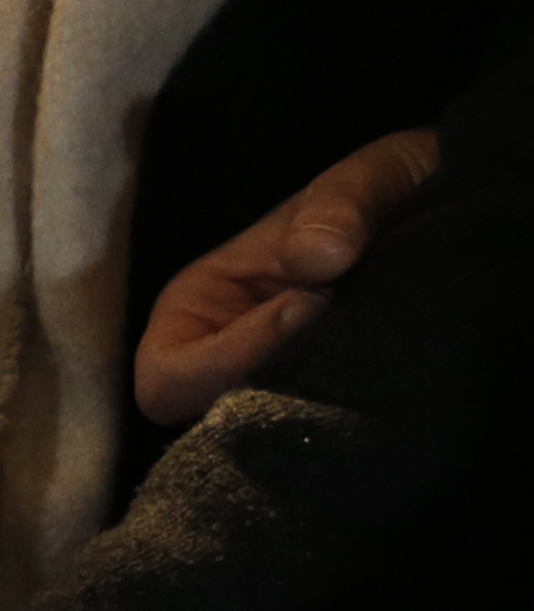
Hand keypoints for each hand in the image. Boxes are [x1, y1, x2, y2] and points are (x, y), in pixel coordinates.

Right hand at [136, 128, 440, 424]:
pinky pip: (310, 432)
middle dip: (281, 385)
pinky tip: (381, 371)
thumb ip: (341, 204)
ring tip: (371, 344)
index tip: (313, 305)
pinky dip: (342, 411)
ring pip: (264, 433)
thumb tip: (317, 256)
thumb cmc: (387, 190)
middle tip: (352, 328)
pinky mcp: (315, 405)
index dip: (229, 358)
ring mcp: (267, 387)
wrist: (442, 213)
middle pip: (212, 422)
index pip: (168, 377)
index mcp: (195, 308)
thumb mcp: (370, 177)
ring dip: (318, 399)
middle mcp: (217, 361)